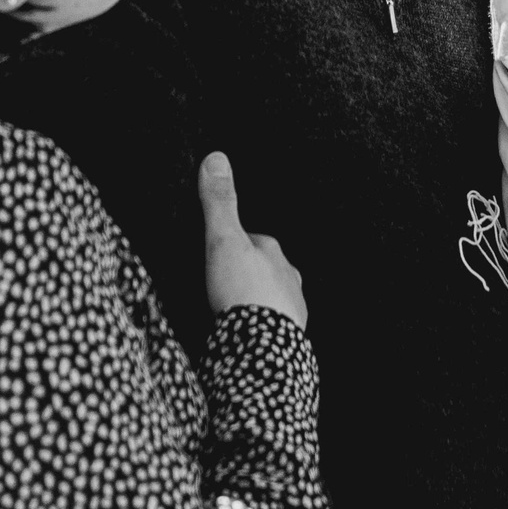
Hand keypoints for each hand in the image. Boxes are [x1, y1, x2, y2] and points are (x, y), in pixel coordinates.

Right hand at [199, 152, 305, 326]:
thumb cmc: (243, 293)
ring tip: (230, 312)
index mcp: (275, 254)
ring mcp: (291, 311)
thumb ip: (220, 203)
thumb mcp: (224, 241)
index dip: (232, 244)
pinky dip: (258, 329)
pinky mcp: (287, 341)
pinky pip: (271, 329)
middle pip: (264, 271)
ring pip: (271, 299)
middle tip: (219, 283)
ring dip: (254, 303)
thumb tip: (217, 157)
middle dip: (246, 275)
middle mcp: (290, 280)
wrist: (262, 351)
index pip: (254, 240)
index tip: (216, 251)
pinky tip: (243, 336)